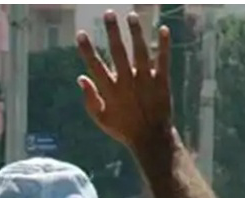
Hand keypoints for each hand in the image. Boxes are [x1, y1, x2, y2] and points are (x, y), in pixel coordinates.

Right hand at [76, 11, 172, 151]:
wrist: (150, 137)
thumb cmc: (123, 129)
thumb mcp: (101, 119)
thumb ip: (90, 99)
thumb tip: (81, 78)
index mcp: (110, 91)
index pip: (95, 65)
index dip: (87, 49)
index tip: (81, 34)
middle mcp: (127, 82)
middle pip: (118, 52)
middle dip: (112, 31)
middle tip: (108, 13)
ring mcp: (145, 80)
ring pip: (140, 51)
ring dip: (136, 32)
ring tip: (131, 15)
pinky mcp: (161, 81)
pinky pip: (163, 60)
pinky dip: (163, 45)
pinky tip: (163, 29)